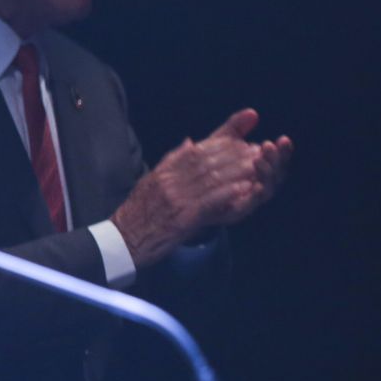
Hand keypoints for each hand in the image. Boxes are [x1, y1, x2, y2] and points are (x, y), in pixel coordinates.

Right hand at [112, 108, 293, 267]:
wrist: (123, 240)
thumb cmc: (140, 213)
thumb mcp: (153, 181)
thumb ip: (173, 161)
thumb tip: (190, 142)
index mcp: (165, 170)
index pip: (198, 150)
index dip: (222, 143)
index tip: (242, 140)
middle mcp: (170, 180)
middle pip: (208, 160)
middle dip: (235, 154)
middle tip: (256, 152)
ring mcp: (176, 198)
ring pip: (212, 177)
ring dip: (238, 170)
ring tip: (257, 166)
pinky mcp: (182, 217)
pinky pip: (209, 201)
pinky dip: (229, 193)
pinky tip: (245, 188)